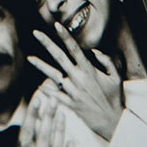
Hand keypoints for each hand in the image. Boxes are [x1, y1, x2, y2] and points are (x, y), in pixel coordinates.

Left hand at [28, 23, 123, 141]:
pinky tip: (38, 84)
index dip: (65, 36)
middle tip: (36, 33)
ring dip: (40, 66)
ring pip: (53, 75)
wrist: (112, 121)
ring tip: (30, 58)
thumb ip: (106, 60)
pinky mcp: (69, 103)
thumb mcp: (116, 76)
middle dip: (47, 44)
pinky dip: (46, 89)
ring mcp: (72, 91)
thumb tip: (93, 51)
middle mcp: (78, 79)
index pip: (75, 49)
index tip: (56, 25)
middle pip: (59, 57)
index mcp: (89, 70)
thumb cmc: (114, 97)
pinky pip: (54, 94)